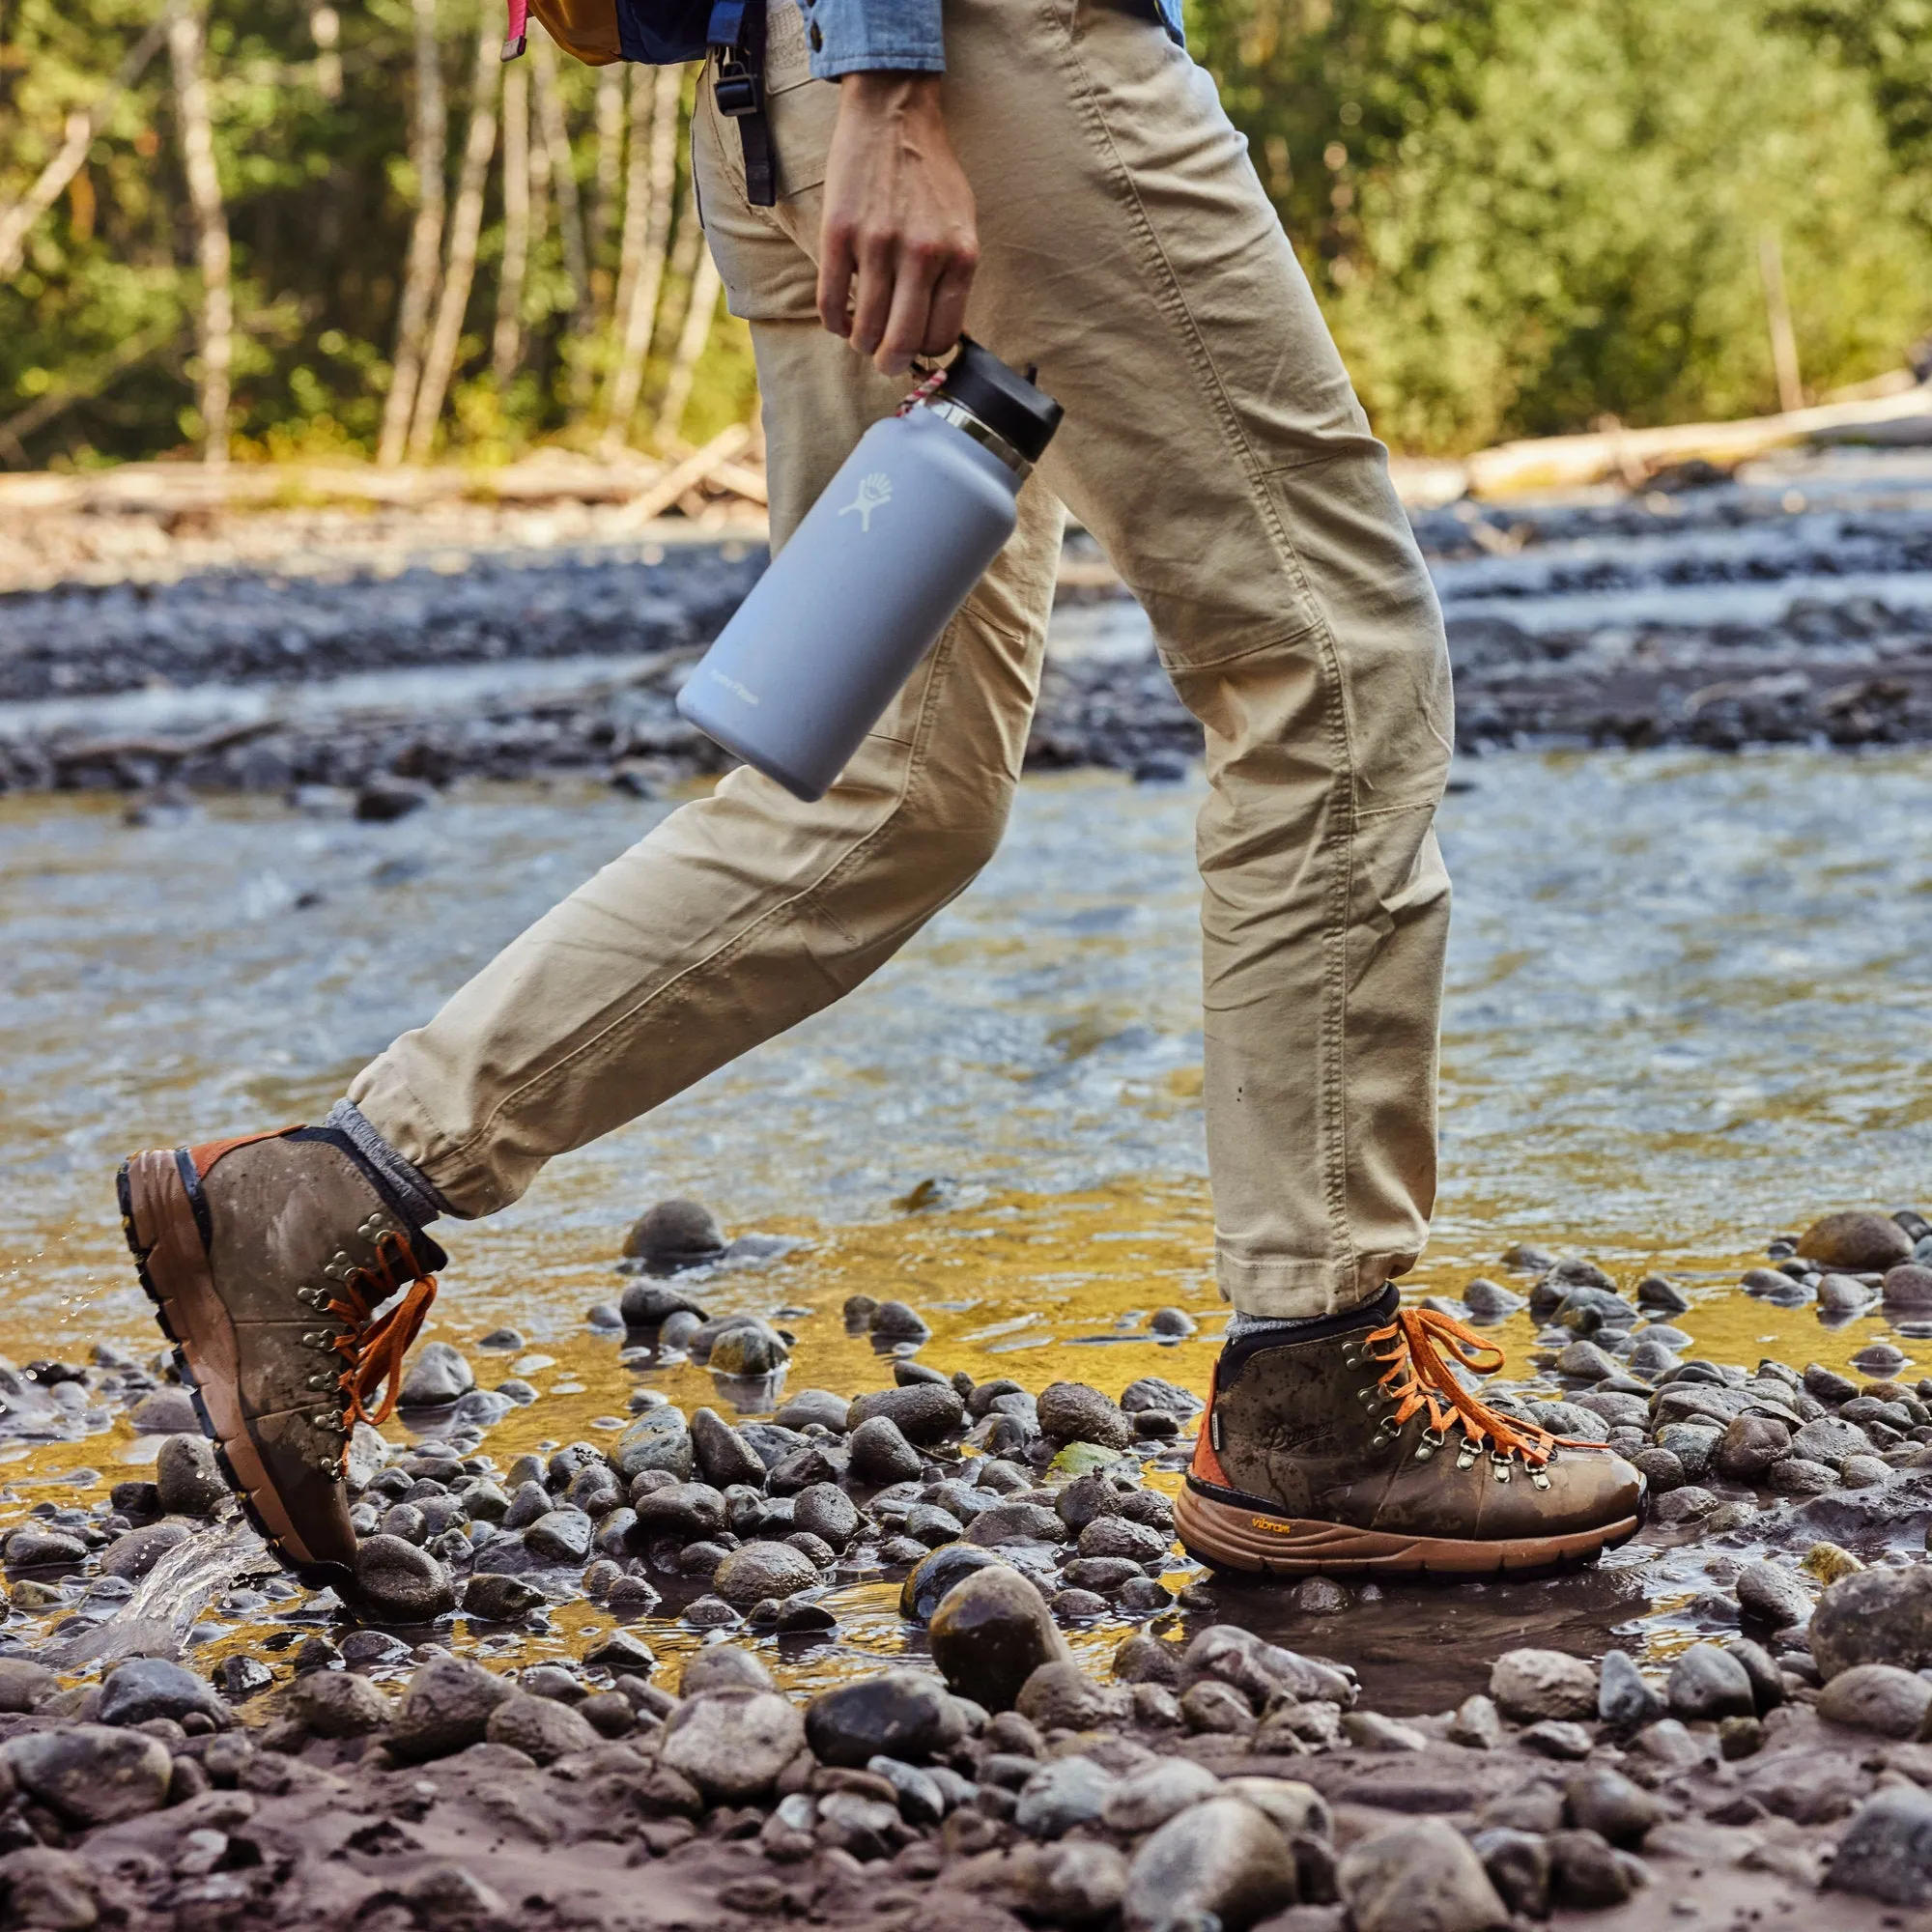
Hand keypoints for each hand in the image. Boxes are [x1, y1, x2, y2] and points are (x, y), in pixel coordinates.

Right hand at [816, 73, 977, 375]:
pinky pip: (832, 302)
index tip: (913, 346)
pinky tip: (840, 316)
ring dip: (861, 341)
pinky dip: (834, 321)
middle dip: (890, 362)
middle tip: (883, 359)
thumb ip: (953, 276)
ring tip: (860, 332)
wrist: (894, 115)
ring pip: (865, 329)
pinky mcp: (840, 234)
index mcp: (959, 257)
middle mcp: (923, 255)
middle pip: (902, 342)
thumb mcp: (961, 225)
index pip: (941, 336)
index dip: (924, 351)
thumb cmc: (930, 174)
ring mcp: (879, 245)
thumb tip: (936, 332)